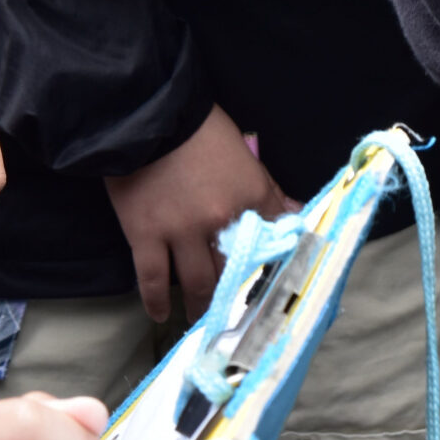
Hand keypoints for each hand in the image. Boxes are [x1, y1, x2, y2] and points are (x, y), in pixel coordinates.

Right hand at [104, 105, 293, 322]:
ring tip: (206, 323)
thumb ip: (270, 191)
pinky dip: (157, 300)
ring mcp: (180, 233)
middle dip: (239, 297)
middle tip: (241, 318)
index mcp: (250, 200)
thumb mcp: (246, 158)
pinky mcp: (144, 236)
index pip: (273, 242)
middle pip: (234, 271)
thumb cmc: (202, 132)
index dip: (275, 267)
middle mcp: (220, 223)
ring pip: (197, 282)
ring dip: (203, 306)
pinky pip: (152, 278)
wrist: (148, 117)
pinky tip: (162, 315)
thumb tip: (295, 216)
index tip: (275, 289)